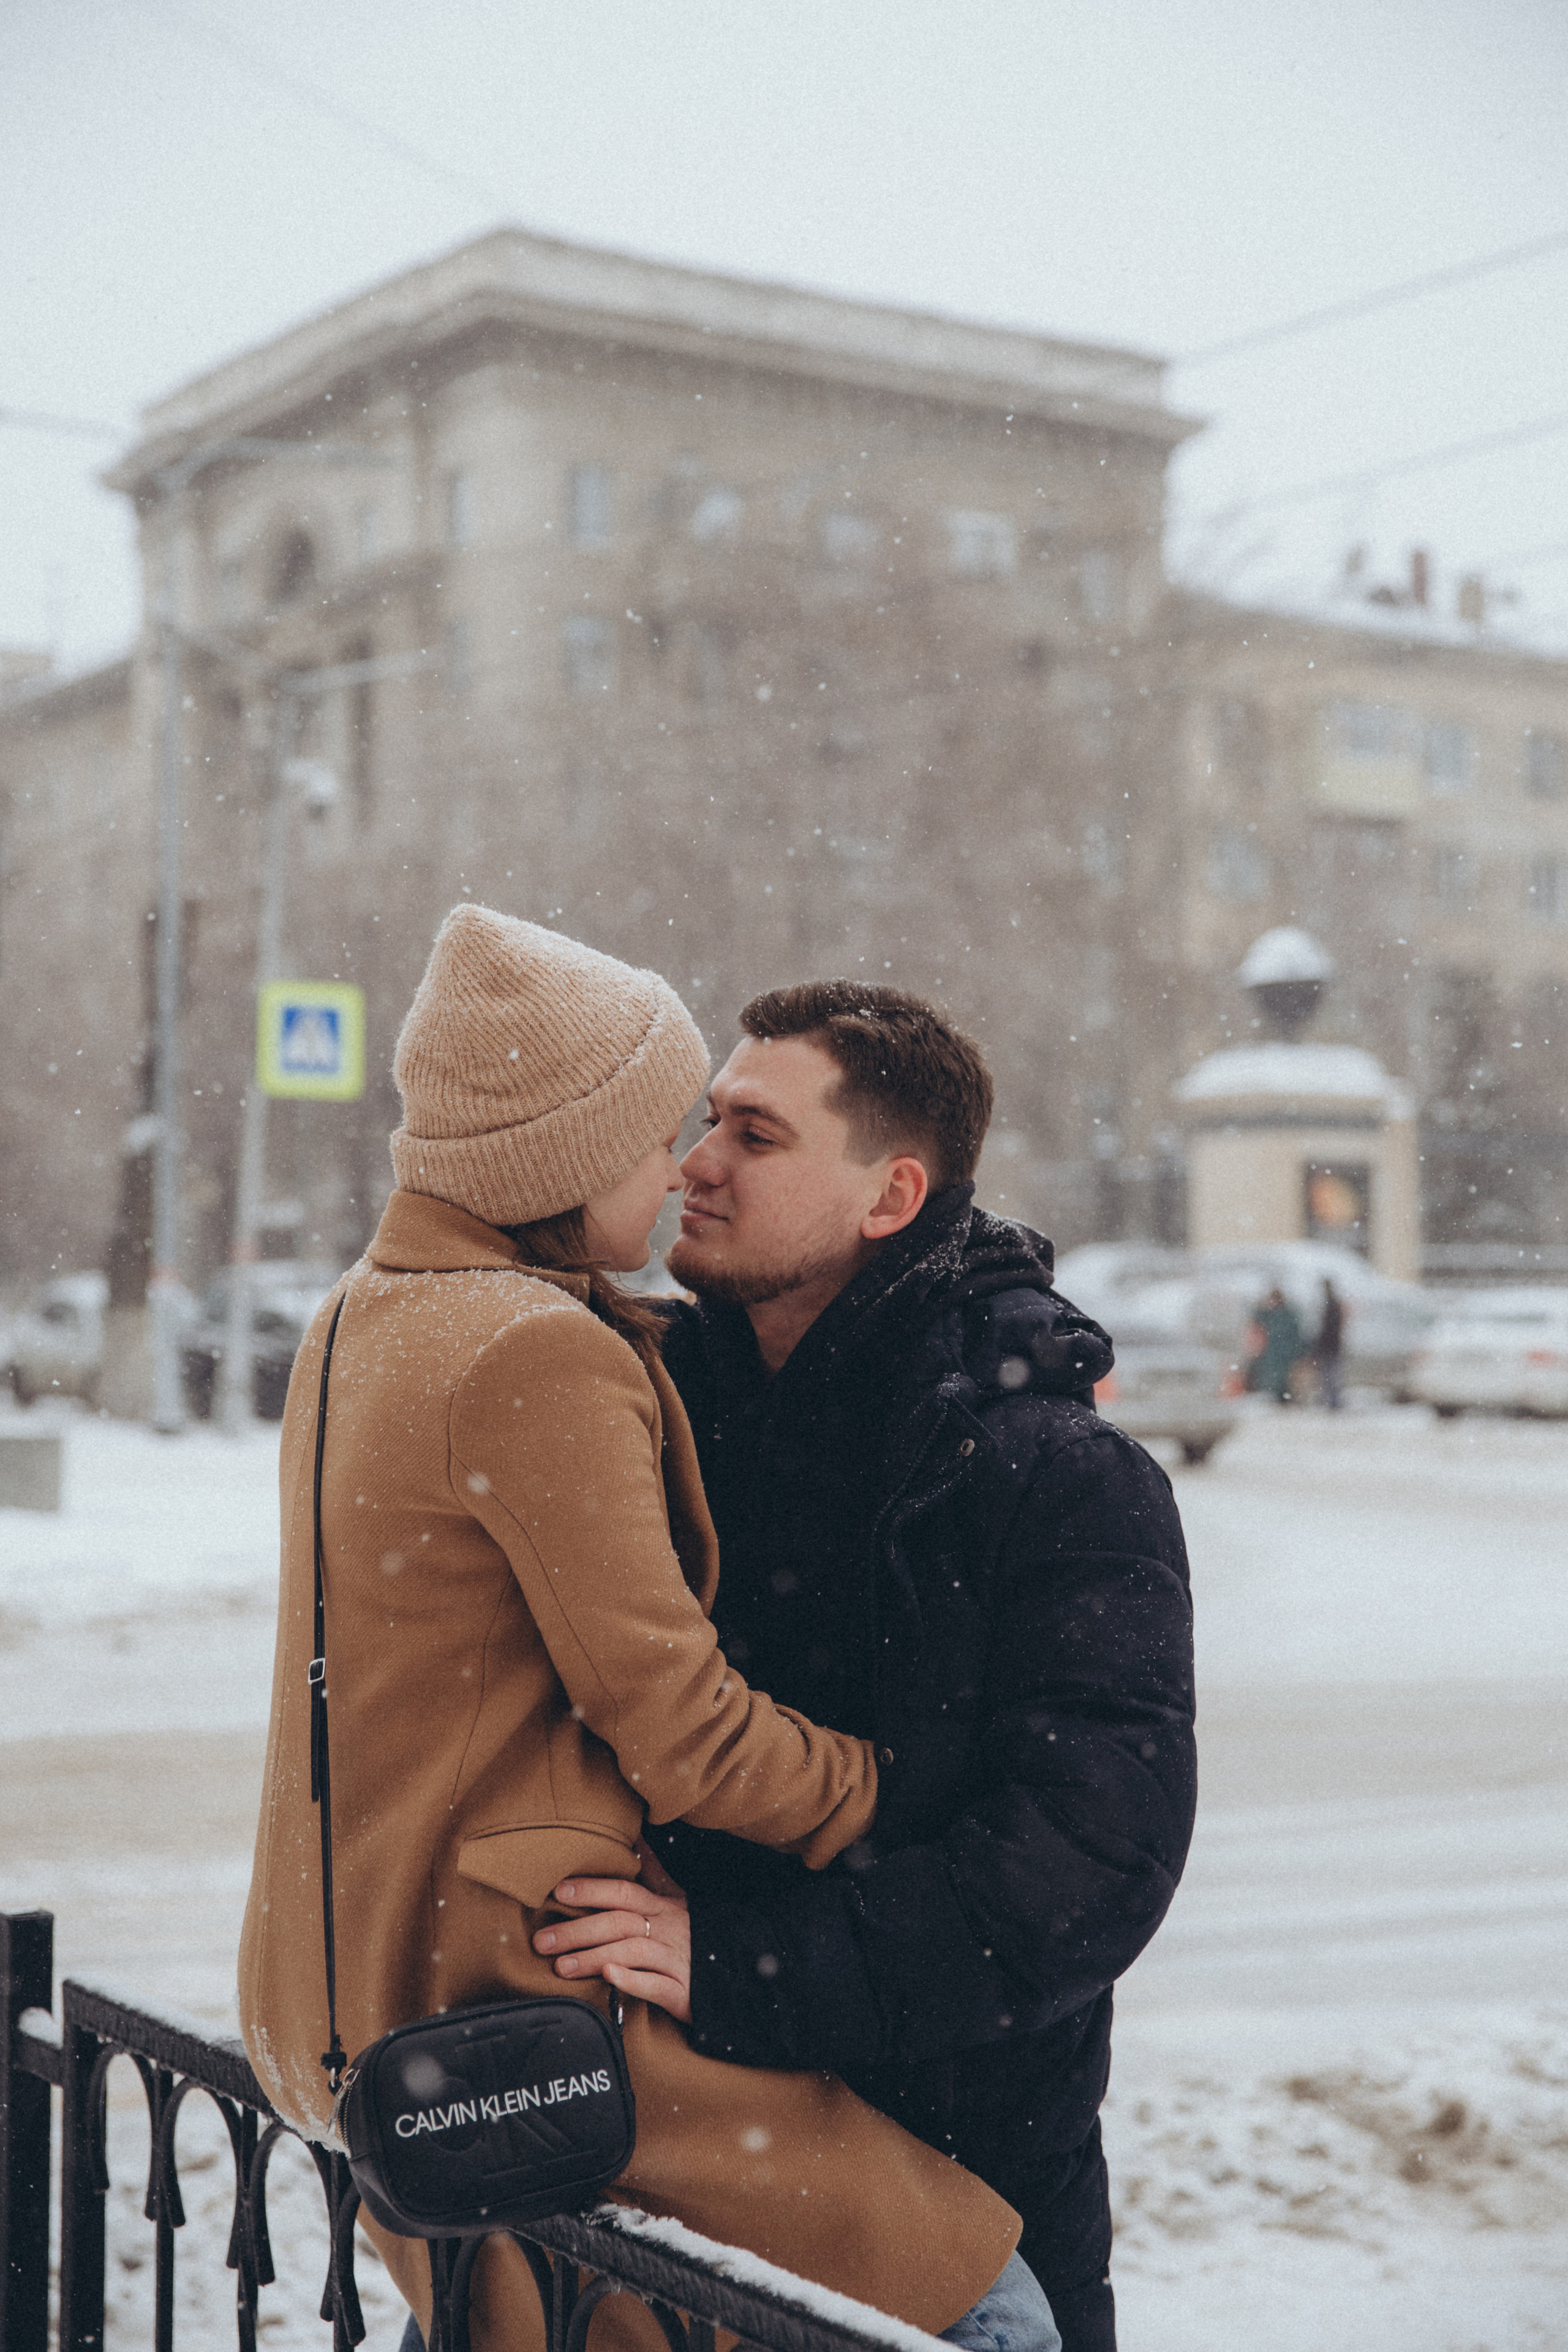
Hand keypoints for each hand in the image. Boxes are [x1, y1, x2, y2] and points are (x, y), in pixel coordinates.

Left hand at [533, 1838, 691, 2022]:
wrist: (735, 1976)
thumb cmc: (696, 1937)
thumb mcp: (679, 1901)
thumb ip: (656, 1874)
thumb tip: (639, 1840)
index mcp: (664, 1908)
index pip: (625, 1892)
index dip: (592, 1889)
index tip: (558, 1891)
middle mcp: (668, 1929)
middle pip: (619, 1922)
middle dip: (578, 1930)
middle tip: (542, 1941)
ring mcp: (675, 1959)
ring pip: (631, 1952)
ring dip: (593, 1957)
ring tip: (561, 1967)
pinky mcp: (682, 1991)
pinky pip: (655, 1984)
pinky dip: (631, 1981)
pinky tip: (608, 1979)